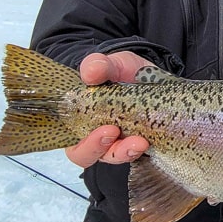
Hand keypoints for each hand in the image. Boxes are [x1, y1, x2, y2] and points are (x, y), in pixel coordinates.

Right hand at [64, 51, 153, 167]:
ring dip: (126, 152)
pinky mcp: (140, 143)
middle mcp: (98, 137)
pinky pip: (137, 154)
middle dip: (100, 147)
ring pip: (116, 157)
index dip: (84, 144)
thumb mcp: (110, 64)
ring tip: (140, 142)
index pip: (73, 143)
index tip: (102, 129)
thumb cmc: (121, 73)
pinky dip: (142, 150)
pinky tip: (149, 143)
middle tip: (114, 132)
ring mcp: (119, 142)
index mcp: (81, 121)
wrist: (149, 75)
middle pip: (91, 155)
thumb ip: (98, 66)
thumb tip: (90, 73)